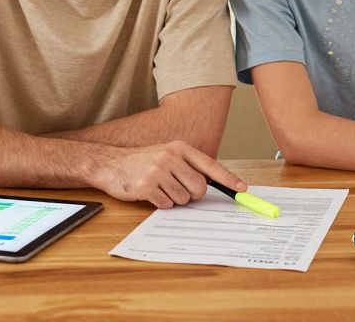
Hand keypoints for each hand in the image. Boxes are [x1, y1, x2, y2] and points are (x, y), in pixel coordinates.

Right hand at [89, 141, 247, 207]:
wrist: (111, 164)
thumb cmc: (143, 162)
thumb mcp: (167, 155)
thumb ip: (188, 166)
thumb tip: (211, 185)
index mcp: (180, 148)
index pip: (211, 165)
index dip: (229, 179)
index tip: (243, 189)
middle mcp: (171, 157)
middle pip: (199, 188)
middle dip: (193, 195)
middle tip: (179, 190)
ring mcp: (158, 171)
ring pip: (183, 199)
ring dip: (174, 199)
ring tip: (160, 188)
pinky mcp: (147, 186)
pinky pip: (167, 205)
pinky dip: (161, 204)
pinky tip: (150, 193)